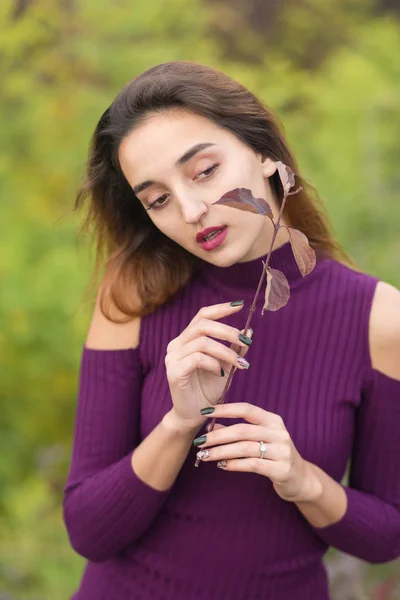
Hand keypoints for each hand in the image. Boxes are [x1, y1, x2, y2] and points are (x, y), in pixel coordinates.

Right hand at [165, 301, 252, 430]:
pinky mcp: (174, 372)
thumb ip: (235, 349)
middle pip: (203, 325)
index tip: (240, 306)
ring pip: (202, 342)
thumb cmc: (208, 389)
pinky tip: (221, 373)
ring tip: (240, 364)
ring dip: (226, 351)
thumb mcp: (227, 366)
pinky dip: (214, 363)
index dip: (221, 309)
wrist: (194, 415)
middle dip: (228, 331)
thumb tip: (249, 331)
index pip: (202, 316)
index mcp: (187, 339)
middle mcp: (176, 344)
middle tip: (246, 342)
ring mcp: (172, 358)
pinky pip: (197, 359)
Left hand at [194, 402, 318, 502]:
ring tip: (205, 455)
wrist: (301, 478)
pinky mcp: (281, 469)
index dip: (225, 409)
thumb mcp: (260, 439)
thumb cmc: (274, 455)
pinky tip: (222, 465)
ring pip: (245, 448)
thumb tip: (212, 426)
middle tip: (199, 441)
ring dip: (221, 452)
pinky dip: (234, 464)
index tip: (205, 412)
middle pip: (242, 430)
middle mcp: (279, 433)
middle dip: (217, 436)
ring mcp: (282, 451)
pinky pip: (252, 465)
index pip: (246, 409)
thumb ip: (238, 431)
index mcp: (273, 420)